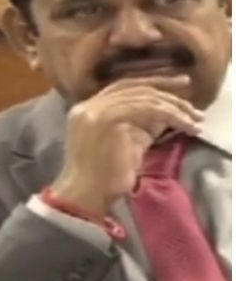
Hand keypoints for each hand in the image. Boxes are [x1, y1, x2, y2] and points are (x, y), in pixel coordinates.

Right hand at [53, 75, 203, 216]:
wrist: (86, 196)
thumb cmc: (104, 178)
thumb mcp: (124, 144)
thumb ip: (138, 126)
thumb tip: (166, 115)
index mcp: (85, 110)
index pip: (120, 88)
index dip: (151, 84)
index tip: (176, 87)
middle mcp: (87, 106)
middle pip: (131, 86)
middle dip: (166, 89)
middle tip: (190, 97)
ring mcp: (95, 111)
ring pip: (142, 97)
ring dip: (173, 107)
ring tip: (194, 120)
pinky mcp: (107, 119)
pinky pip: (146, 108)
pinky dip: (170, 114)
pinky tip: (185, 125)